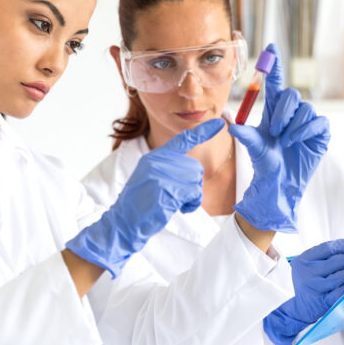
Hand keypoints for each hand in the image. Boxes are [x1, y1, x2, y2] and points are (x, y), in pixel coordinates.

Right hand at [66, 118, 224, 277]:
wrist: (124, 222)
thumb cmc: (141, 205)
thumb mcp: (152, 178)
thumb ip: (168, 169)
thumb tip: (194, 170)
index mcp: (155, 157)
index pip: (183, 139)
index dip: (203, 131)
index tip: (219, 123)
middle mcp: (158, 161)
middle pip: (195, 167)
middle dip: (192, 186)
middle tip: (177, 198)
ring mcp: (161, 173)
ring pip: (196, 180)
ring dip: (191, 197)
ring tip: (174, 204)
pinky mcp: (166, 188)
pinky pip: (193, 192)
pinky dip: (190, 204)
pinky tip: (177, 208)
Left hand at [229, 44, 329, 231]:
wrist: (279, 182)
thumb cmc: (265, 163)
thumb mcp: (253, 146)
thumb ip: (245, 135)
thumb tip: (231, 126)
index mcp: (275, 110)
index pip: (276, 83)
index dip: (275, 66)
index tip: (271, 46)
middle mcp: (292, 113)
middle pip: (293, 95)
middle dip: (282, 111)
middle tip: (274, 130)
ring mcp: (307, 122)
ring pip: (306, 108)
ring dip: (293, 125)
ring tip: (284, 140)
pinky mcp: (320, 132)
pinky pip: (317, 122)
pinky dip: (305, 131)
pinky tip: (296, 141)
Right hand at [263, 239, 343, 344]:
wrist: (299, 307)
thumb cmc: (309, 282)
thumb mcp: (308, 266)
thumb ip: (325, 255)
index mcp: (303, 260)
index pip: (328, 247)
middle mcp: (307, 272)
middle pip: (337, 260)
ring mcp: (315, 287)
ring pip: (342, 274)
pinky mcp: (324, 300)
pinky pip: (343, 289)